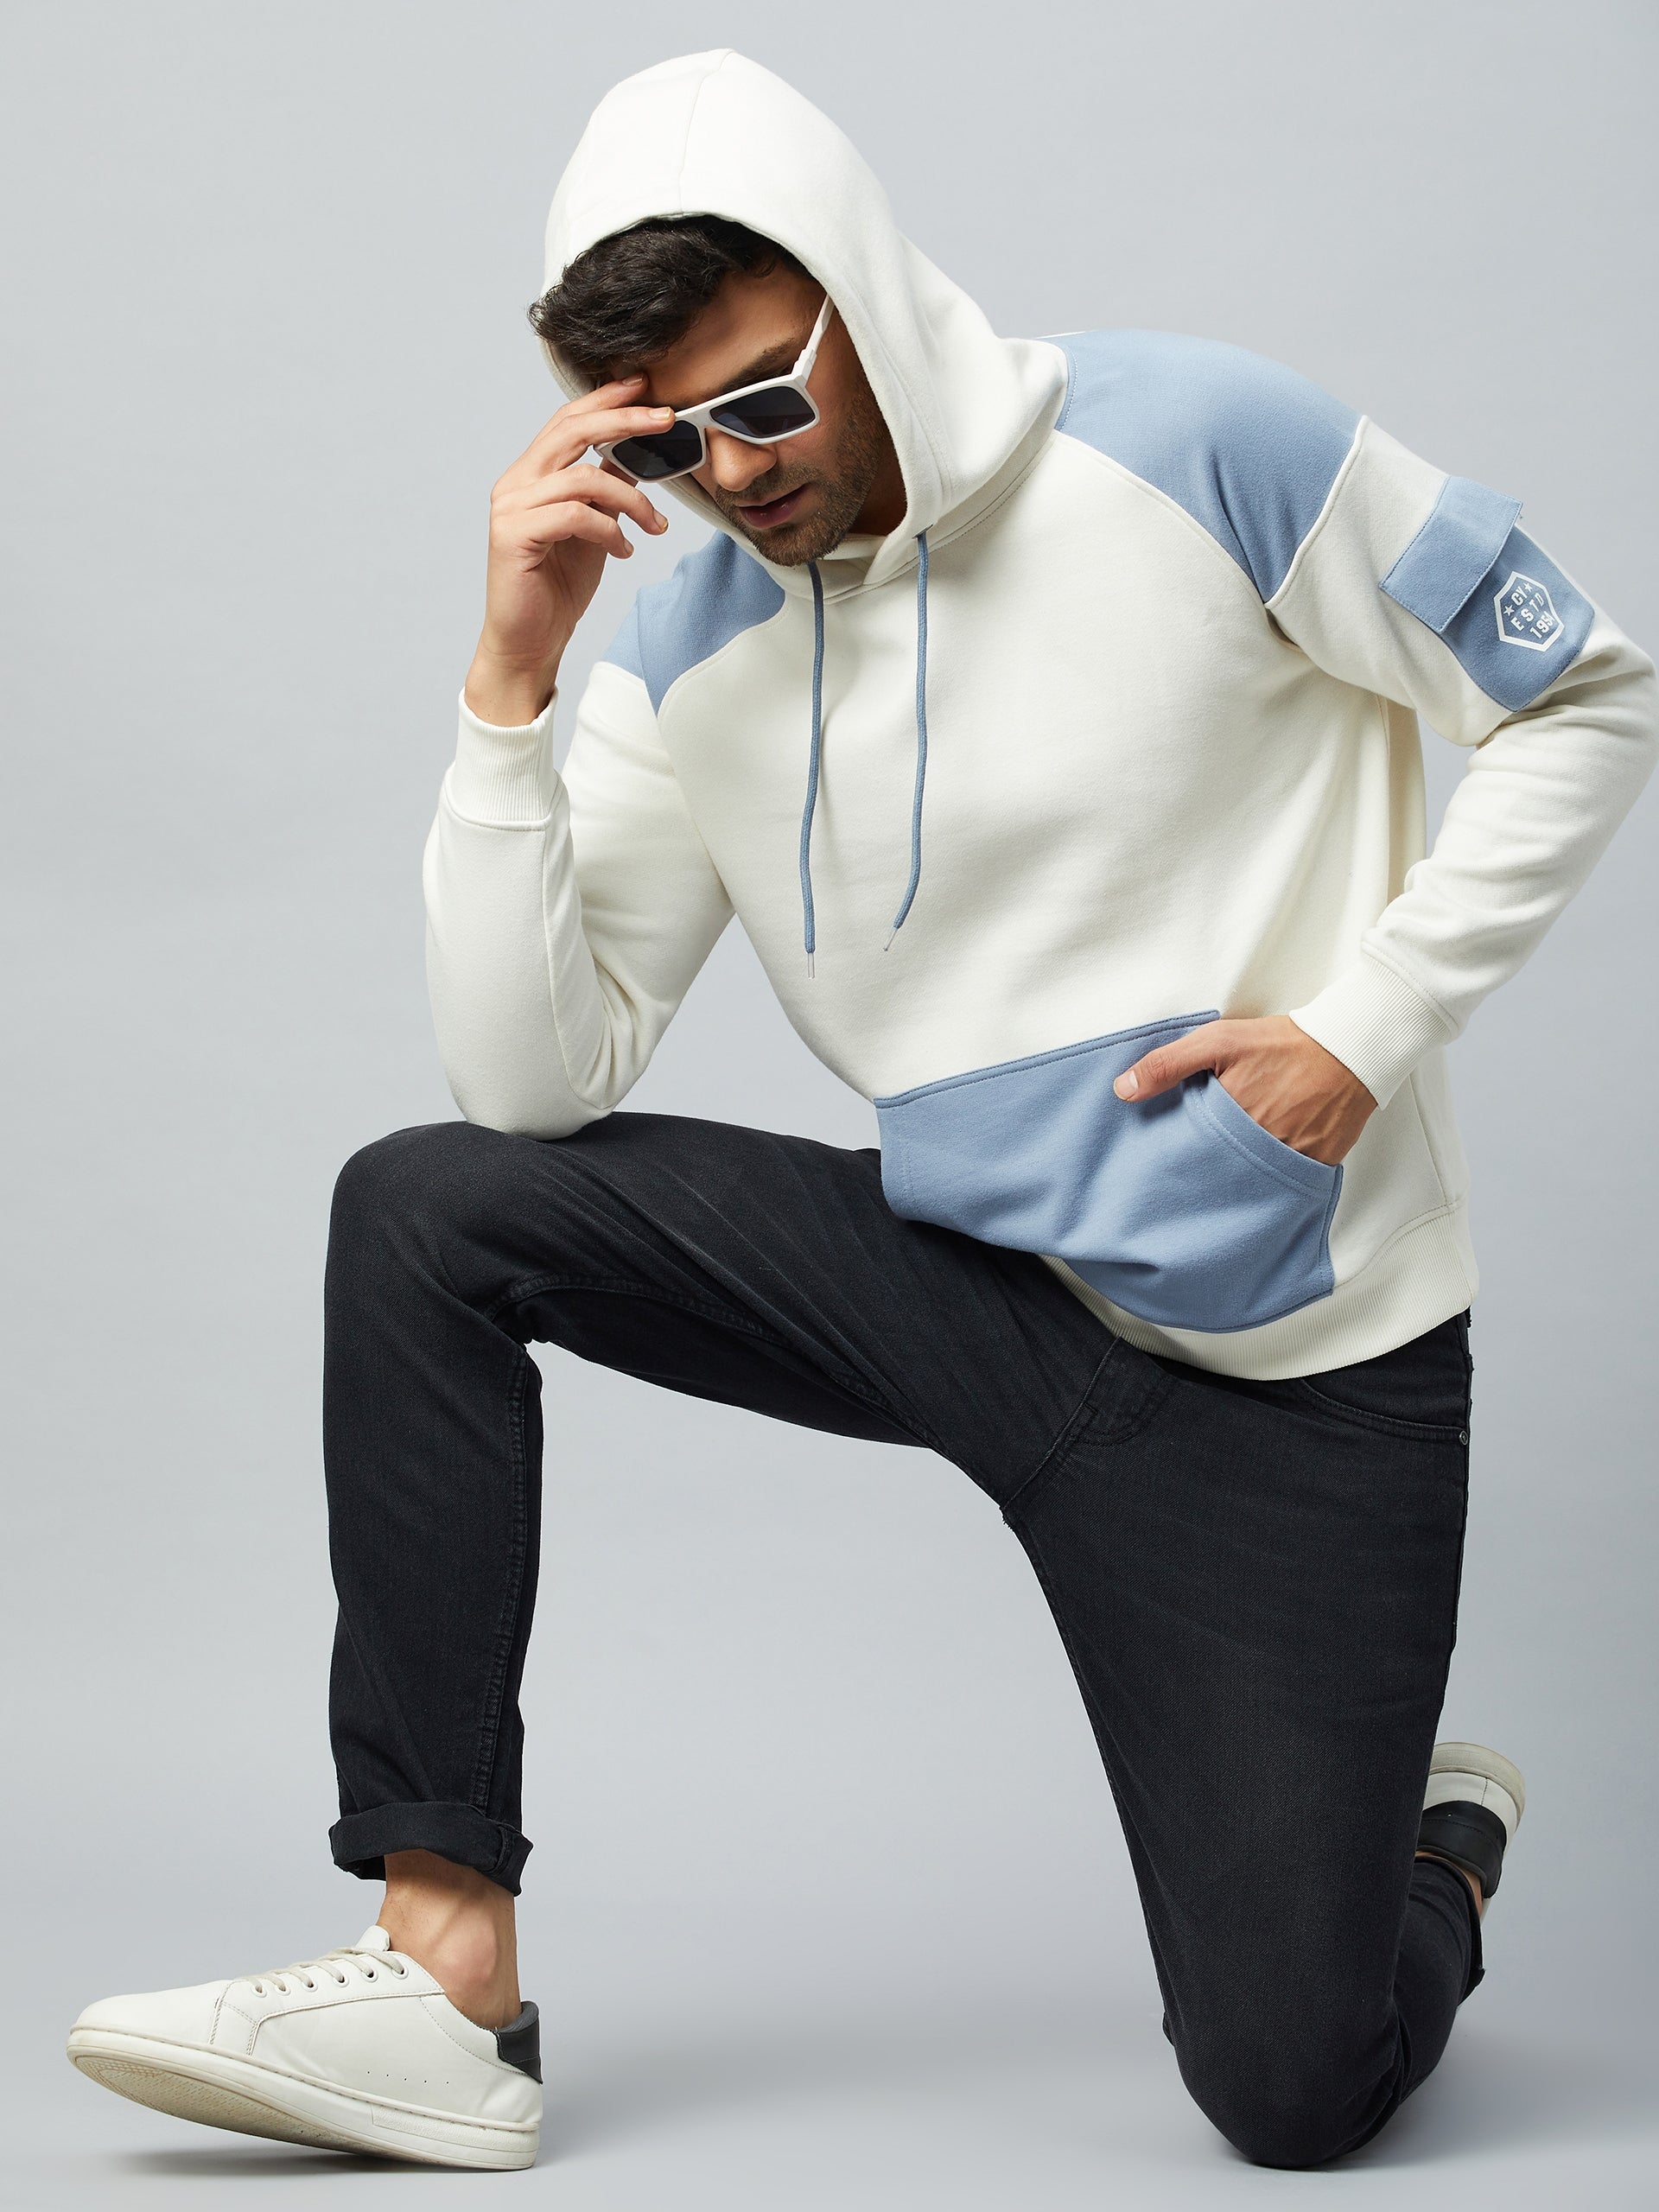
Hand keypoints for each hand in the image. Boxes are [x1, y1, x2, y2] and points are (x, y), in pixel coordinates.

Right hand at [463, 377, 676, 725]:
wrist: (530, 641)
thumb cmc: (557, 587)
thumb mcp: (594, 529)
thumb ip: (606, 491)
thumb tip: (635, 457)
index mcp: (530, 475)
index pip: (567, 421)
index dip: (605, 400)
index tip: (645, 387)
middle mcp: (515, 483)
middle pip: (571, 431)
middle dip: (624, 420)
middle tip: (666, 419)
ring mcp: (510, 508)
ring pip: (582, 478)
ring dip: (631, 499)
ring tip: (654, 526)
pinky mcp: (513, 536)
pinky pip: (574, 516)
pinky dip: (609, 530)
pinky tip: (624, 551)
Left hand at [1112, 1014, 1376, 1166]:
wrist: (1351, 1049)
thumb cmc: (1283, 1044)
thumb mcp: (1219, 1041)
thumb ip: (1168, 1064)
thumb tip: (1123, 1090)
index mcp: (1231, 1122)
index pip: (1189, 1156)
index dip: (1174, 1160)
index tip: (1159, 1166)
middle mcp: (1260, 1149)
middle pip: (1218, 1175)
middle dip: (1201, 1176)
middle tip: (1185, 1179)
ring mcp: (1290, 1161)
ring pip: (1249, 1184)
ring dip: (1234, 1181)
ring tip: (1219, 1179)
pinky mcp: (1316, 1167)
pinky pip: (1284, 1185)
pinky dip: (1269, 1181)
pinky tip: (1257, 1176)